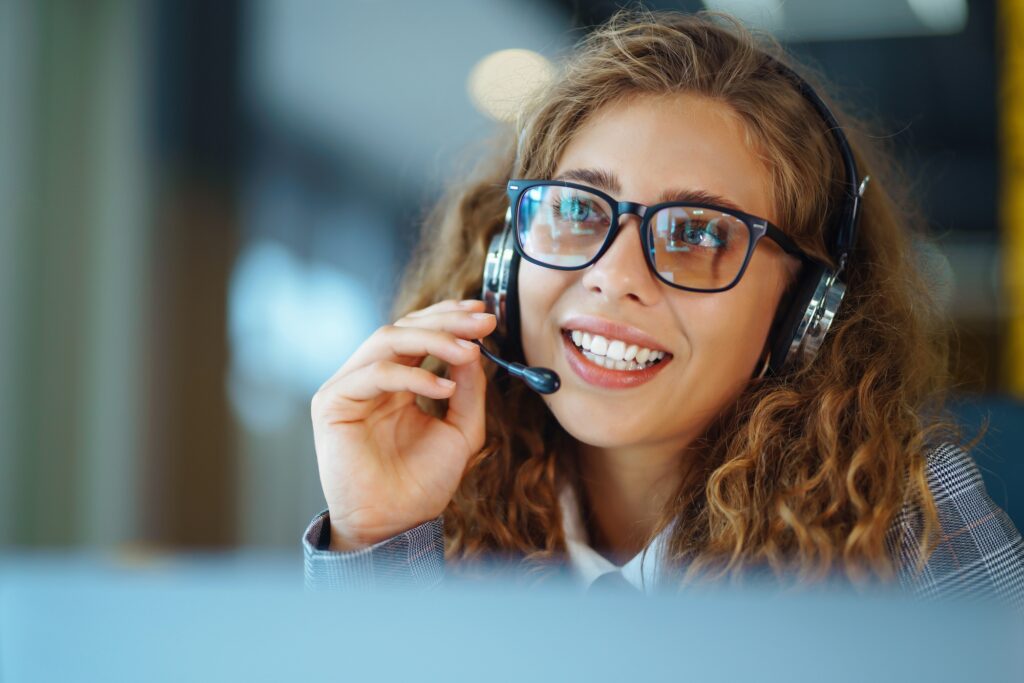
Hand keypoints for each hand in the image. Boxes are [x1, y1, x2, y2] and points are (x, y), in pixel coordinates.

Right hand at [310, 299, 496, 549]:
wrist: (395, 524)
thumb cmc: (424, 483)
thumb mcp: (461, 429)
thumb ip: (468, 388)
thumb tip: (475, 347)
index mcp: (396, 381)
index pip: (418, 332)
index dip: (450, 318)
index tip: (486, 315)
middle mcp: (369, 378)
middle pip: (404, 327)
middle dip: (447, 321)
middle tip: (484, 322)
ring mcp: (348, 387)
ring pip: (388, 339)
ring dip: (433, 339)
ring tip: (469, 351)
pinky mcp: (333, 403)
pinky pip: (375, 373)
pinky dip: (413, 374)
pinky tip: (444, 386)